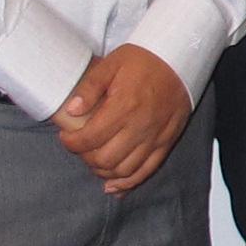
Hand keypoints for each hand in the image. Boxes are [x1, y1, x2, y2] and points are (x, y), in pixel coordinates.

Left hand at [55, 44, 191, 194]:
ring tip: (94, 162)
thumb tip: (70, 111)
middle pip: (105, 159)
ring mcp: (155, 137)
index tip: (65, 138)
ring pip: (124, 170)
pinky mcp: (166, 143)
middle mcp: (140, 126)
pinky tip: (114, 185)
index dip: (72, 144)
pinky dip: (128, 183)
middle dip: (86, 158)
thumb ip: (89, 88)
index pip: (90, 138)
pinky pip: (146, 171)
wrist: (180, 60)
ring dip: (104, 173)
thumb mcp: (112, 64)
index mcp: (124, 106)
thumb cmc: (144, 60)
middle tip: (80, 148)